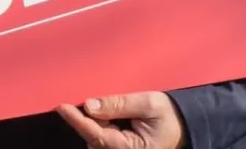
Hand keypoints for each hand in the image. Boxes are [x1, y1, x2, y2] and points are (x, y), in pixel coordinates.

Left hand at [56, 92, 185, 148]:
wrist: (183, 125)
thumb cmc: (168, 115)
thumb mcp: (148, 104)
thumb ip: (119, 104)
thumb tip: (89, 105)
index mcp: (132, 148)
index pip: (97, 135)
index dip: (78, 121)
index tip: (62, 107)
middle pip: (92, 138)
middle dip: (86, 121)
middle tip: (86, 102)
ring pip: (94, 139)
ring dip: (92, 123)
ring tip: (110, 111)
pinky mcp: (117, 148)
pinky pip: (100, 138)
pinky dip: (97, 126)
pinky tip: (104, 115)